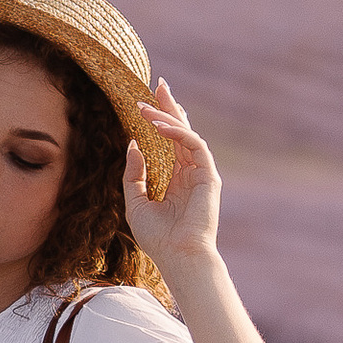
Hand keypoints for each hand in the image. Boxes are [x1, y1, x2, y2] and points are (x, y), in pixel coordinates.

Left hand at [122, 79, 220, 271]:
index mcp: (176, 179)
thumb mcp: (135, 202)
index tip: (146, 102)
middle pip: (180, 131)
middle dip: (168, 107)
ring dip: (166, 117)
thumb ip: (134, 174)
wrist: (177, 257)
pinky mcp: (209, 175)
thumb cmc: (157, 238)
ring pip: (185, 134)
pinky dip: (177, 133)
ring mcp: (201, 173)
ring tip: (145, 106)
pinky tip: (158, 127)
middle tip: (156, 85)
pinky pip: (194, 145)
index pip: (169, 142)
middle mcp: (190, 172)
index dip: (160, 121)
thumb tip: (133, 145)